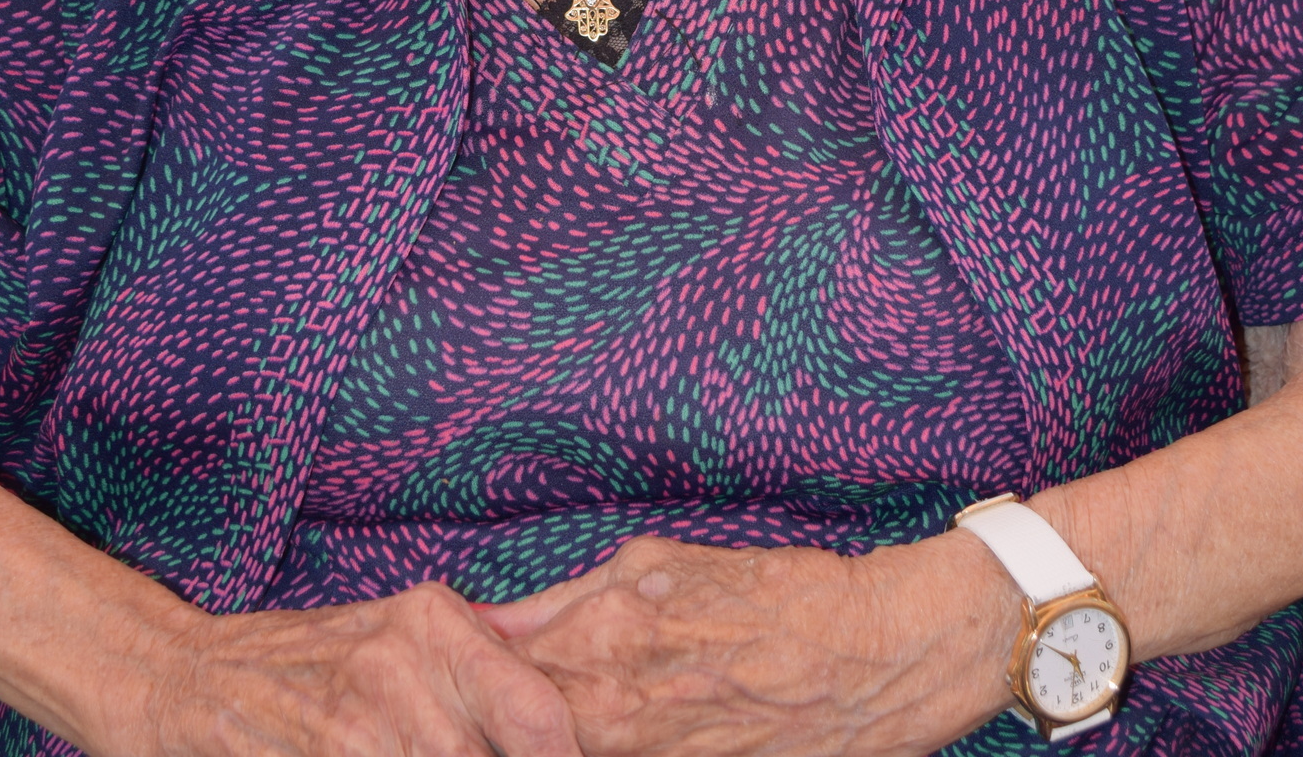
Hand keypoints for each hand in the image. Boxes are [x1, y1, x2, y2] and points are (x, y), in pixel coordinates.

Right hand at [142, 583, 583, 756]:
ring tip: (407, 753)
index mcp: (437, 620)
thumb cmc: (313, 661)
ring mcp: (358, 722)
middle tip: (471, 756)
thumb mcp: (402, 633)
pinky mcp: (320, 756)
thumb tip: (570, 696)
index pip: (542, 718)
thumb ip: (484, 658)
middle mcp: (403, 661)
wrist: (188, 677)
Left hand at [479, 531, 1018, 756]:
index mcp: (612, 621)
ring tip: (491, 741)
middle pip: (517, 723)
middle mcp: (626, 690)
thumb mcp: (662, 565)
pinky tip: (578, 748)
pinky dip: (585, 754)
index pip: (498, 668)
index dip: (454, 686)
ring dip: (527, 742)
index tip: (421, 694)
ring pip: (563, 749)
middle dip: (477, 727)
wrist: (882, 648)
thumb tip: (488, 623)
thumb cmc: (777, 591)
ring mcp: (662, 742)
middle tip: (436, 733)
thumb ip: (570, 601)